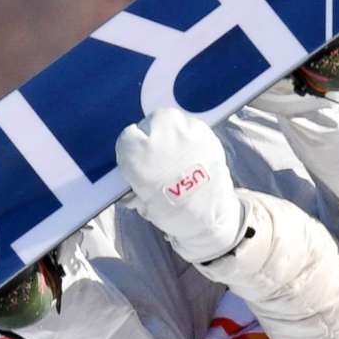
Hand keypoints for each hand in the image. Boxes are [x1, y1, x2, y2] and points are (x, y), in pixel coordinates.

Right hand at [116, 109, 245, 263]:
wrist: (211, 218)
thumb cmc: (173, 213)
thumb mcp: (143, 202)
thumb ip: (134, 183)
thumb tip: (129, 180)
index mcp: (138, 155)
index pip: (127, 136)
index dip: (131, 150)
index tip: (137, 159)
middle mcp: (160, 137)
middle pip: (150, 122)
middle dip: (152, 136)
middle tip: (159, 155)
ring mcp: (185, 131)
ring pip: (171, 120)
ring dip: (171, 132)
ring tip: (177, 152)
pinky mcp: (206, 132)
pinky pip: (191, 125)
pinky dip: (189, 135)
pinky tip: (191, 152)